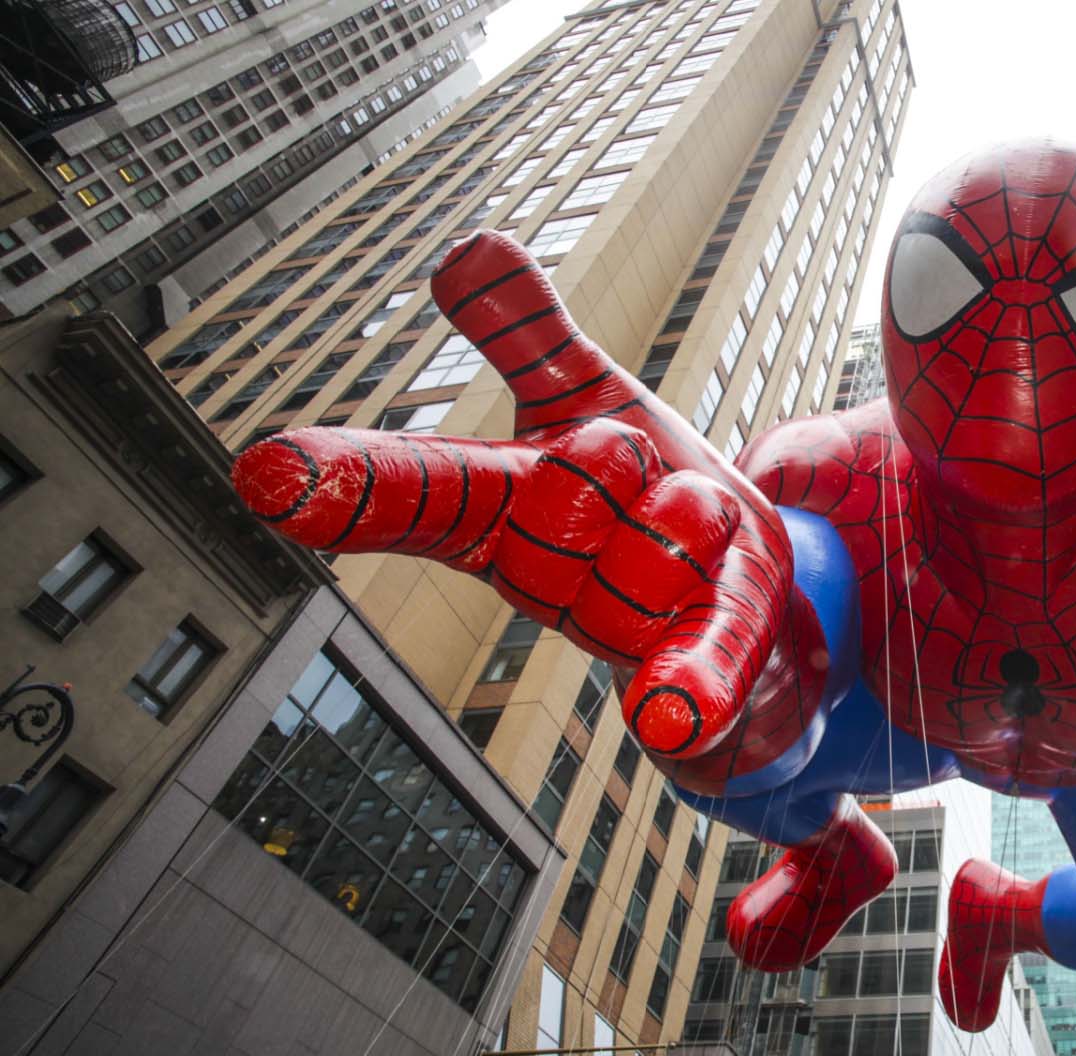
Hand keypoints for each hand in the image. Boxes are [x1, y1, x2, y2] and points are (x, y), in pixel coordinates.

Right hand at [233, 230, 798, 757]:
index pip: (417, 491)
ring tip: (694, 518)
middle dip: (604, 459)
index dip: (348, 481)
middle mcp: (547, 578)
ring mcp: (625, 625)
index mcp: (503, 509)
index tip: (264, 475)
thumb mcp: (588, 398)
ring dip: (686, 512)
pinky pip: (692, 662)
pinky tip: (667, 719)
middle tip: (630, 459)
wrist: (738, 608)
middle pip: (561, 493)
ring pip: (649, 548)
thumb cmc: (642, 494)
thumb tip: (468, 243)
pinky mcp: (707, 655)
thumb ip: (529, 331)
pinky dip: (681, 690)